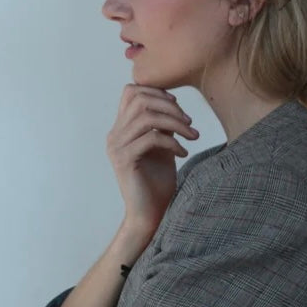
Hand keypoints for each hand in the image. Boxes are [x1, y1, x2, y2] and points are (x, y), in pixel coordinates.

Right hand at [106, 84, 199, 230]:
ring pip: (147, 117)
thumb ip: (162, 124)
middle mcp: (114, 135)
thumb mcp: (162, 145)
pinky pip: (152, 138)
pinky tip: (183, 153)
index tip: (178, 105)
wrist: (150, 214)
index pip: (131, 92)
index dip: (156, 91)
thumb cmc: (157, 182)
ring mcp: (117, 147)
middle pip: (140, 99)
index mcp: (121, 129)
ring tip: (192, 136)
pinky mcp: (124, 160)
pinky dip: (172, 142)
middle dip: (169, 106)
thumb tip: (172, 102)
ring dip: (175, 123)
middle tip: (189, 121)